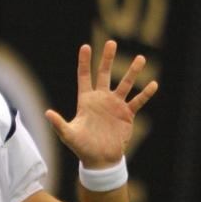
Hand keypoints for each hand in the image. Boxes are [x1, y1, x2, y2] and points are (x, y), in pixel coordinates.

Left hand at [45, 40, 158, 167]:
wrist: (100, 159)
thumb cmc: (81, 147)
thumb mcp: (68, 135)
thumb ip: (59, 123)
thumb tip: (47, 113)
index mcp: (86, 101)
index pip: (84, 77)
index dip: (84, 62)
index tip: (86, 46)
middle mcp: (101, 99)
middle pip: (104, 74)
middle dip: (107, 59)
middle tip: (111, 43)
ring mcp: (115, 105)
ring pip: (125, 84)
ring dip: (132, 72)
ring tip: (140, 58)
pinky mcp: (127, 114)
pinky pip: (138, 101)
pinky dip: (145, 93)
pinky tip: (153, 84)